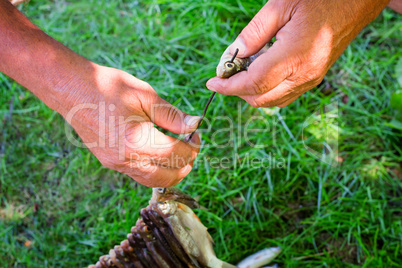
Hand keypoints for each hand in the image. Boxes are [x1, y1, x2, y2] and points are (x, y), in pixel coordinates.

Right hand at [61, 65, 200, 186]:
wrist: (71, 89)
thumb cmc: (108, 86)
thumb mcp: (145, 95)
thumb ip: (172, 116)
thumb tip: (195, 125)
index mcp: (137, 141)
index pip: (177, 154)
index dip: (193, 145)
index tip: (197, 133)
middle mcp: (125, 159)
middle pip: (169, 175)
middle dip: (187, 163)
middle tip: (192, 145)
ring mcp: (115, 164)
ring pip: (153, 181)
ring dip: (172, 171)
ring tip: (179, 152)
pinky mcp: (109, 163)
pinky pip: (138, 175)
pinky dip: (155, 170)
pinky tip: (160, 154)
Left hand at [207, 0, 389, 107]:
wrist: (355, 2)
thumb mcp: (280, 5)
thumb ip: (253, 33)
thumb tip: (232, 55)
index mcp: (296, 55)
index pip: (254, 83)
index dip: (229, 86)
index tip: (212, 83)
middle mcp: (305, 75)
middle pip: (261, 98)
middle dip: (237, 91)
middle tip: (226, 73)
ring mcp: (311, 80)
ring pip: (272, 101)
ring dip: (251, 92)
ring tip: (243, 70)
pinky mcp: (314, 79)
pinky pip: (284, 96)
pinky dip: (266, 90)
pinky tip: (261, 72)